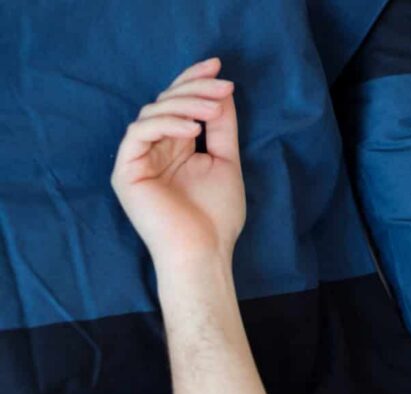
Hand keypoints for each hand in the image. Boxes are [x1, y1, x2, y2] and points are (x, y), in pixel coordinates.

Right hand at [111, 57, 243, 271]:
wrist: (203, 252)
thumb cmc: (216, 216)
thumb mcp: (225, 161)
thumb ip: (221, 127)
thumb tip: (222, 91)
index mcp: (176, 146)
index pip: (179, 104)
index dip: (195, 81)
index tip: (219, 66)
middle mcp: (154, 149)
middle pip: (166, 102)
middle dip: (195, 88)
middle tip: (223, 85)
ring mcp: (137, 159)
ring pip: (153, 113)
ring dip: (186, 105)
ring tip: (214, 110)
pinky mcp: (126, 171)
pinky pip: (138, 133)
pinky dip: (167, 125)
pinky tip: (194, 130)